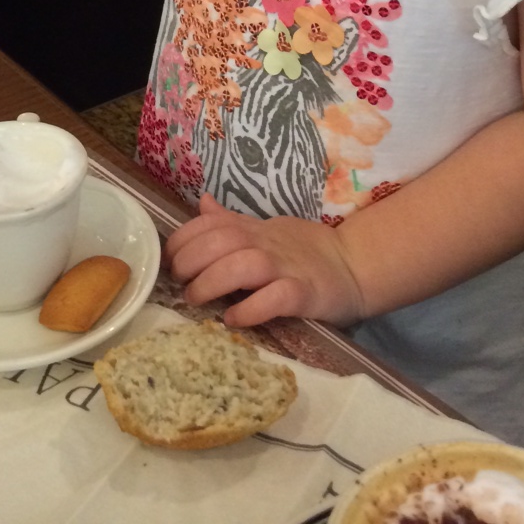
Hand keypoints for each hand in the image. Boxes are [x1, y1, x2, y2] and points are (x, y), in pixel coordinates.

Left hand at [166, 194, 365, 327]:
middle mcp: (266, 243)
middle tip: (179, 281)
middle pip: (222, 241)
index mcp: (254, 229)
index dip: (184, 238)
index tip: (169, 258)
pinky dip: (250, 308)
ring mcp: (286, 267)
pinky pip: (275, 298)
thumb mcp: (265, 230)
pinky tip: (233, 320)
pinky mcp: (304, 293)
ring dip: (213, 281)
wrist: (353, 265)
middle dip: (192, 259)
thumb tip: (202, 203)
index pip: (211, 223)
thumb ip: (232, 222)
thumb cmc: (303, 251)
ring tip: (196, 299)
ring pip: (244, 266)